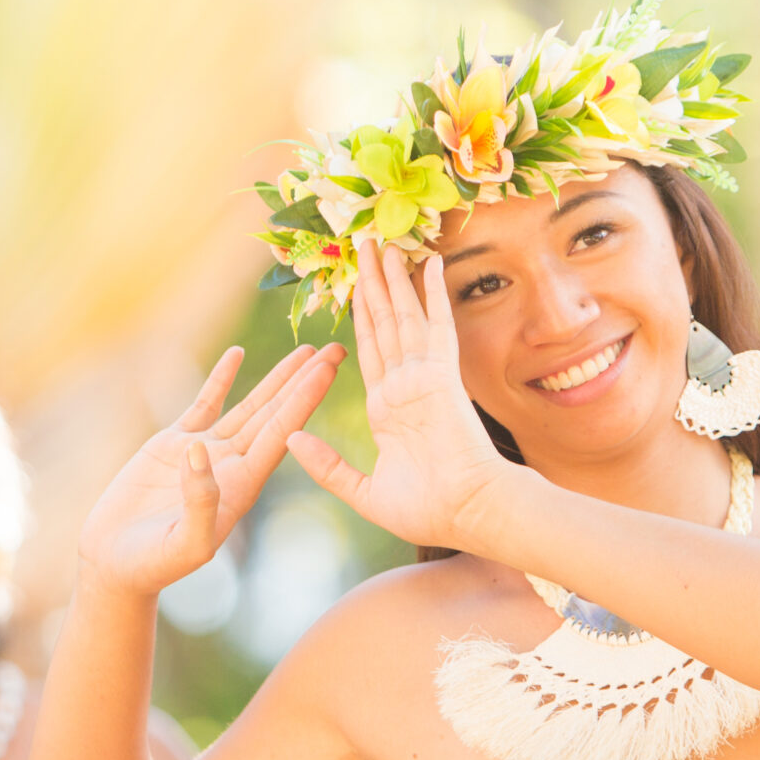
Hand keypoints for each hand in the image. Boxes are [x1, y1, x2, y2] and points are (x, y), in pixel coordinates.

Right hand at [78, 344, 340, 595]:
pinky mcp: (173, 444)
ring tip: (305, 350)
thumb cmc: (154, 565)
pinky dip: (221, 378)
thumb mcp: (184, 545)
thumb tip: (199, 451)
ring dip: (277, 378)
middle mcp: (232, 465)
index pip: (282, 434)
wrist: (117, 565)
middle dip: (305, 381)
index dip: (305, 399)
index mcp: (243, 486)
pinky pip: (205, 403)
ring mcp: (204, 452)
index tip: (329, 370)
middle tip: (337, 349)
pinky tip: (237, 353)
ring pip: (249, 406)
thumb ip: (199, 503)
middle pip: (277, 413)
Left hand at [287, 244, 517, 550]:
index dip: (361, 317)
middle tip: (365, 246)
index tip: (356, 286)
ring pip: (404, 317)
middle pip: (384, 323)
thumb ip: (328, 467)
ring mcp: (424, 378)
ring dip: (394, 280)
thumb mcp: (363, 491)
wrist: (467, 515)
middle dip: (374, 285)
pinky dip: (435, 295)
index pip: (369, 350)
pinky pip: (437, 327)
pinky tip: (431, 264)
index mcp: (388, 409)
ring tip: (383, 244)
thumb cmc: (428, 512)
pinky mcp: (443, 377)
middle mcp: (405, 386)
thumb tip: (292, 442)